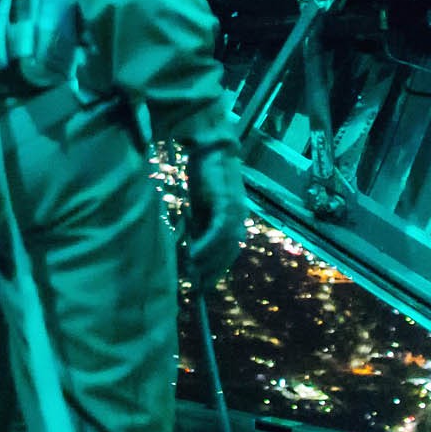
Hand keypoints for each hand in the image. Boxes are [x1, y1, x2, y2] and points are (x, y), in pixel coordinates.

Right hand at [183, 142, 248, 285]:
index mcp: (235, 219)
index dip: (217, 269)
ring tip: (191, 273)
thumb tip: (191, 249)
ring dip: (207, 262)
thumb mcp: (200, 205)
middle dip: (212, 271)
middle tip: (196, 286)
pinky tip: (192, 254)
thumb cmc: (204, 173)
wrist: (210, 145)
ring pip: (224, 245)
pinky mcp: (225, 203)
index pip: (229, 251)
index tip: (203, 284)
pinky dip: (205, 244)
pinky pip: (217, 231)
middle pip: (229, 253)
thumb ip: (199, 225)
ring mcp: (234, 211)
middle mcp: (239, 217)